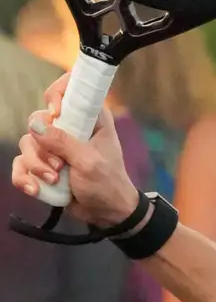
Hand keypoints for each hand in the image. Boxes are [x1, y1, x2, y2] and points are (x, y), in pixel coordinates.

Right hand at [11, 81, 138, 231]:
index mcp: (89, 117)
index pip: (68, 87)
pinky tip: (34, 190)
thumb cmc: (107, 184)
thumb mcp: (89, 162)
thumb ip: (64, 142)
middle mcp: (70, 126)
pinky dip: (24, 177)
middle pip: (37, 121)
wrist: (106, 213)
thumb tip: (35, 125)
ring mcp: (55, 145)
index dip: (56, 94)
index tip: (56, 113)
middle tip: (58, 166)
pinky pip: (21, 164)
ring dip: (35, 165)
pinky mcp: (44, 164)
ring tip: (53, 181)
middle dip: (42, 147)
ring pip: (27, 144)